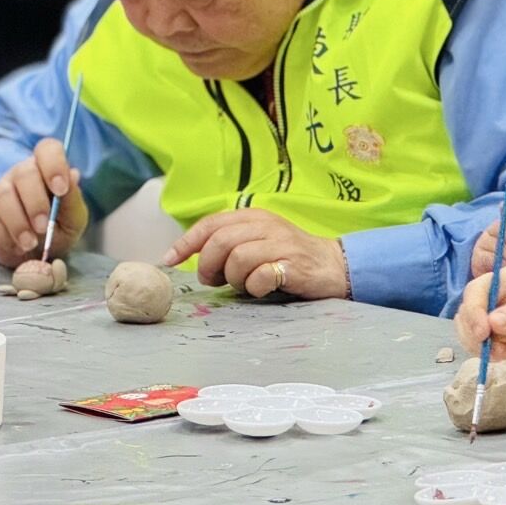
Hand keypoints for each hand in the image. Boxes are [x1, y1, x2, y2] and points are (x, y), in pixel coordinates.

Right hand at [0, 138, 87, 266]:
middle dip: (35, 202)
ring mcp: (2, 190)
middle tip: (43, 226)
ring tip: (31, 243)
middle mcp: (22, 174)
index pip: (48, 149)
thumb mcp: (74, 217)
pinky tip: (18, 247)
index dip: (54, 165)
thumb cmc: (60, 228)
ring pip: (3, 196)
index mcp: (48, 168)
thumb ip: (73, 199)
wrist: (38, 252)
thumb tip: (73, 174)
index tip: (61, 190)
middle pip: (24, 174)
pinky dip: (5, 236)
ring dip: (18, 223)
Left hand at [163, 209, 349, 299]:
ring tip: (247, 284)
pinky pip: (260, 277)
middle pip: (220, 241)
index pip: (211, 223)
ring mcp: (281, 244)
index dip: (186, 242)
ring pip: (237, 259)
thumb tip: (187, 256)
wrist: (335, 266)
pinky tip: (265, 288)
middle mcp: (267, 226)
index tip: (170, 260)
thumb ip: (230, 242)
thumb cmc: (290, 258)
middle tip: (216, 280)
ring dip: (234, 279)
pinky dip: (256, 287)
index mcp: (255, 217)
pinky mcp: (294, 265)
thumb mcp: (259, 240)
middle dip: (209, 266)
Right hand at [455, 264, 505, 364]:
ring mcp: (501, 320)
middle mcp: (501, 297)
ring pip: (470, 330)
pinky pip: (485, 348)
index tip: (482, 331)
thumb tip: (493, 322)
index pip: (479, 289)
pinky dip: (487, 355)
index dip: (474, 309)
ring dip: (475, 344)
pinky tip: (503, 356)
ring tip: (498, 352)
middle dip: (470, 328)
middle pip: (468, 309)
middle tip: (485, 346)